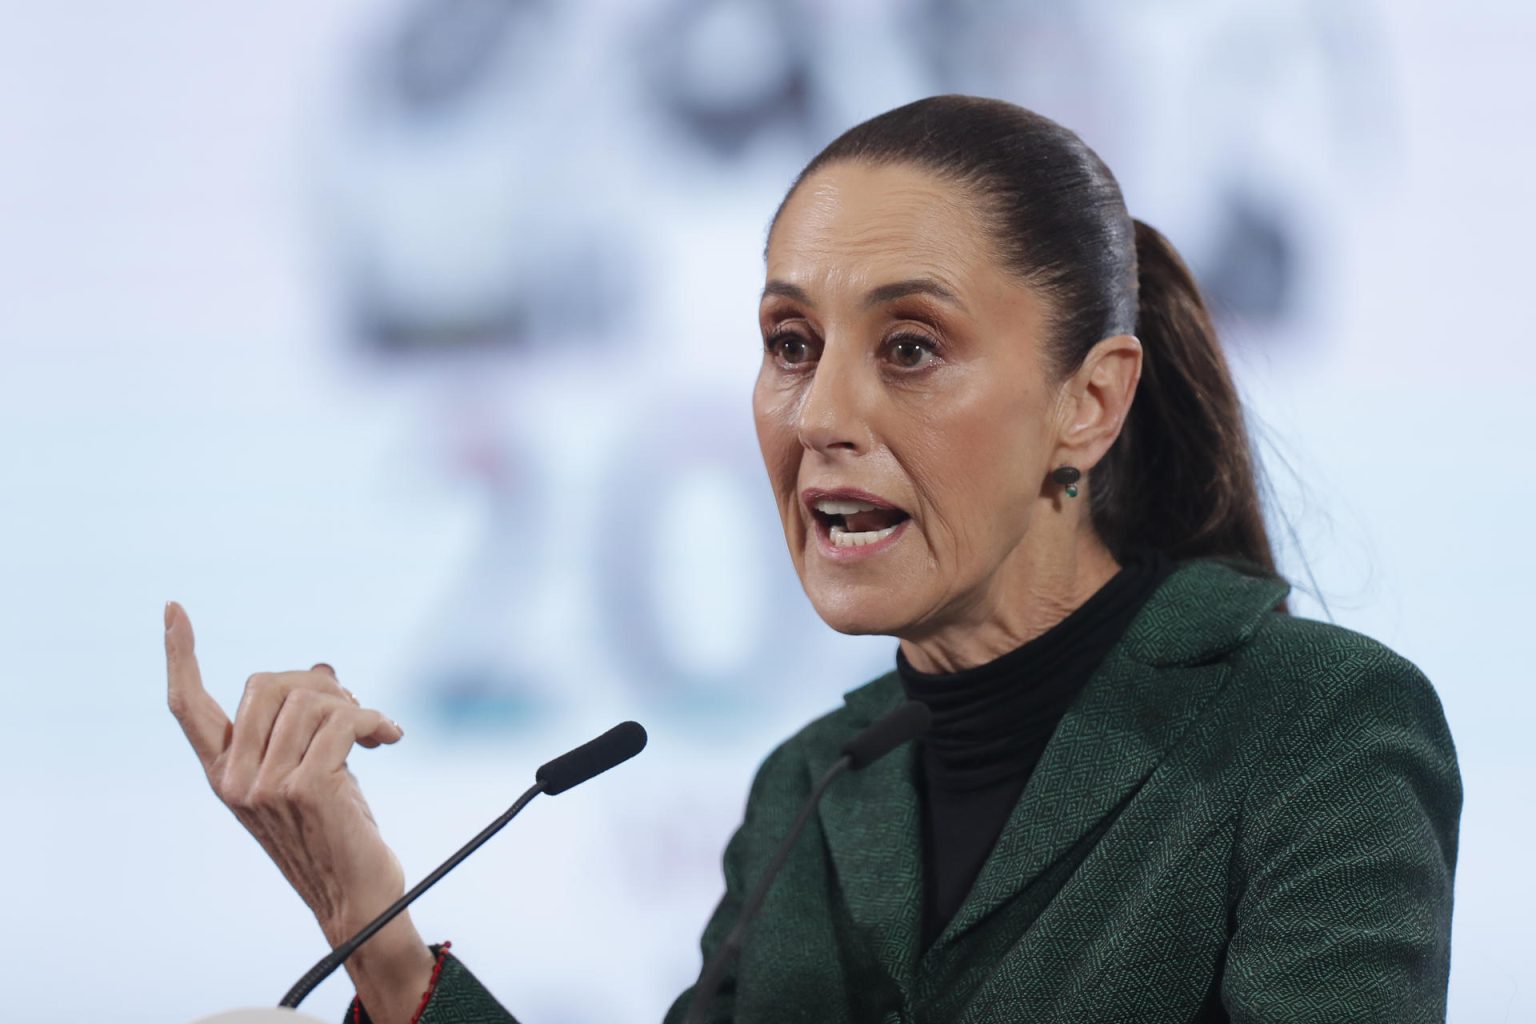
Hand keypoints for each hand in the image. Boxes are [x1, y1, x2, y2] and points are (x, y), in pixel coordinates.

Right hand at [165, 601, 434, 1021]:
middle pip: (267, 682)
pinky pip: (342, 720)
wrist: (358, 896)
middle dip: (318, 684)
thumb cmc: (338, 831)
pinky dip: (372, 720)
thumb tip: (324, 668)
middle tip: (352, 712)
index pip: (188, 706)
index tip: (174, 608)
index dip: (181, 655)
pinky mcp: (306, 788)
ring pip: (311, 698)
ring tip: (373, 733)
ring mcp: (265, 786)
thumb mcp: (315, 767)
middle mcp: (234, 780)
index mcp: (225, 773)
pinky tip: (389, 738)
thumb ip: (305, 723)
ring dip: (353, 706)